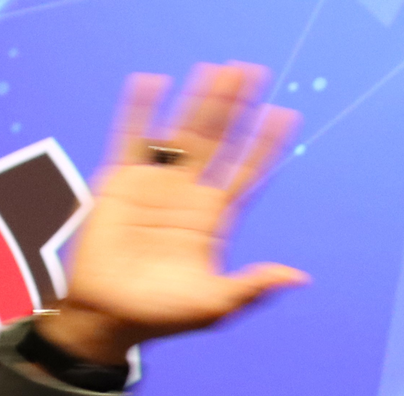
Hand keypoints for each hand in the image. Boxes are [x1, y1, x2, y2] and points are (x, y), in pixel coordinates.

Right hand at [36, 63, 307, 365]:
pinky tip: (152, 82)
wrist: (106, 317)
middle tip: (252, 72)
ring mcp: (154, 185)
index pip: (245, 172)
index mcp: (212, 219)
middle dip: (236, 108)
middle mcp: (187, 195)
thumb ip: (251, 287)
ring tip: (218, 69)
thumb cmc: (160, 317)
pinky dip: (140, 110)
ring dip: (200, 101)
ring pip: (181, 132)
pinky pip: (131, 138)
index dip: (266, 145)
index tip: (286, 115)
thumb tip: (298, 276)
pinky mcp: (119, 183)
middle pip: (217, 142)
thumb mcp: (213, 305)